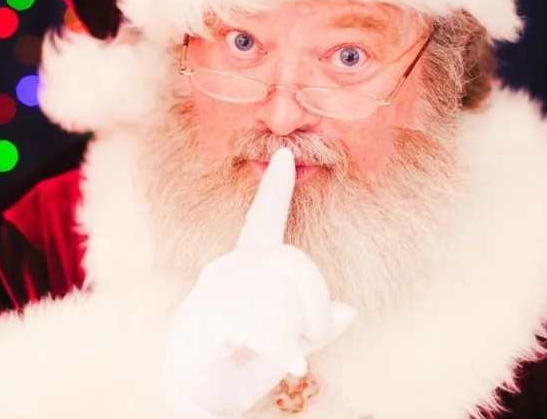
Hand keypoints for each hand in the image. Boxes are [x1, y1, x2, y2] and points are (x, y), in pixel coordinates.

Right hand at [165, 148, 356, 418]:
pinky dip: (283, 348)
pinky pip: (257, 325)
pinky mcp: (205, 323)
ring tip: (293, 359)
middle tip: (313, 335)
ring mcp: (212, 294)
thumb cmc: (241, 359)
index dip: (275, 189)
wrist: (197, 392)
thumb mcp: (289, 341)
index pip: (262, 221)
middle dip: (314, 300)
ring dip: (297, 331)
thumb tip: (349, 311)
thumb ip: (317, 327)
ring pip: (276, 293)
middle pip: (289, 260)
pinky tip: (294, 364)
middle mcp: (227, 270)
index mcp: (246, 266)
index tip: (285, 155)